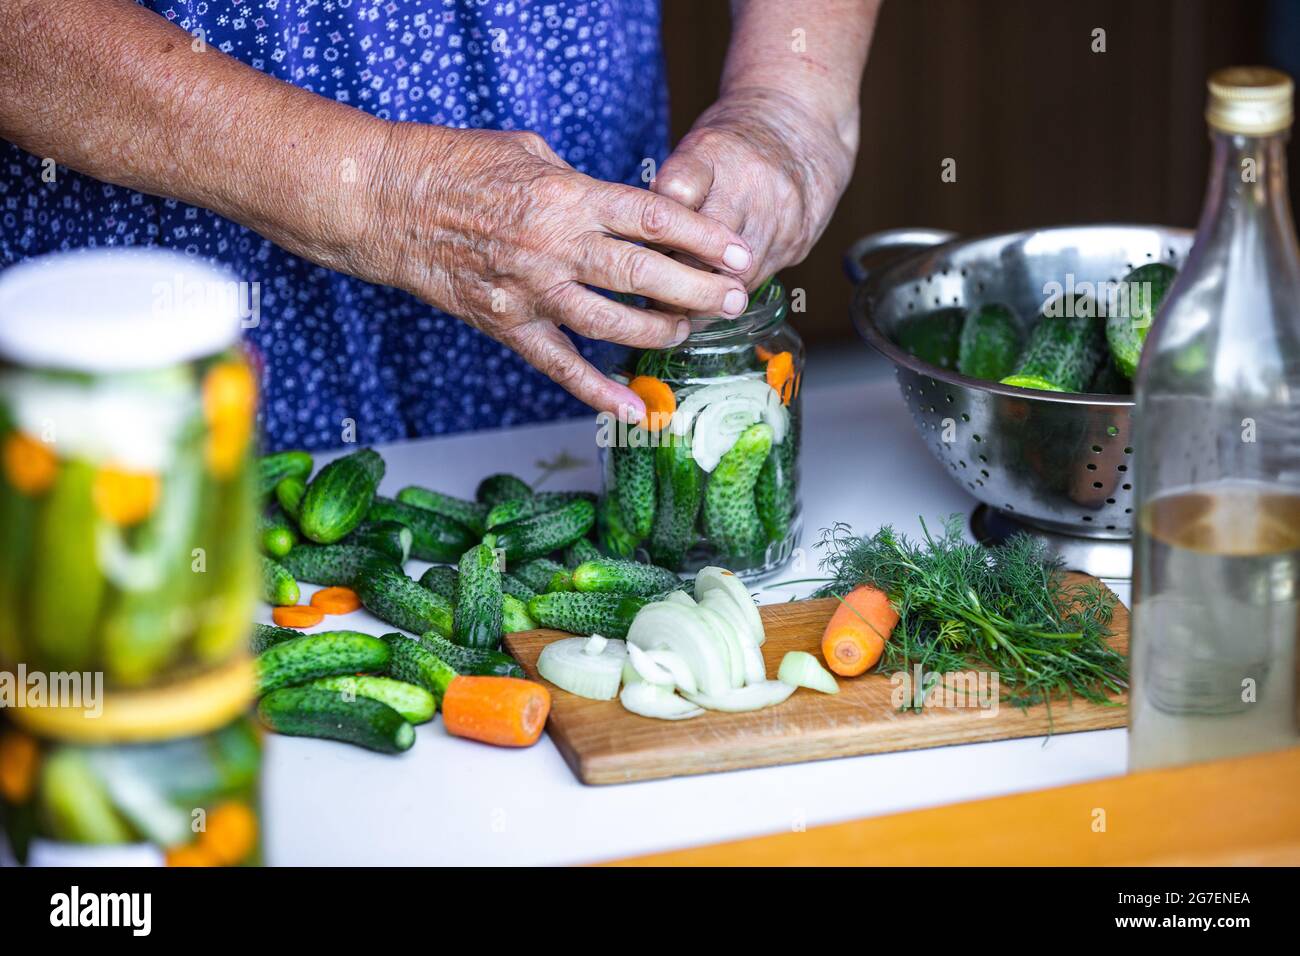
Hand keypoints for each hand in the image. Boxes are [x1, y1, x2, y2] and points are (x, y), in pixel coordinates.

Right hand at [359, 124, 753, 417]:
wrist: (386, 203)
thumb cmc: (456, 165)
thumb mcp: (530, 152)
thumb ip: (582, 184)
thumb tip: (620, 206)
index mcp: (567, 195)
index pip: (653, 217)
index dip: (704, 238)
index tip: (740, 252)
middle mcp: (554, 246)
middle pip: (644, 274)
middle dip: (698, 290)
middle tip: (735, 300)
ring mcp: (530, 290)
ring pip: (610, 323)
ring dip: (658, 333)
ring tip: (689, 333)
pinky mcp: (506, 324)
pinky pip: (559, 365)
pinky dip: (596, 392)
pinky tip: (632, 410)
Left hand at [652, 88, 856, 288]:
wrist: (798, 127)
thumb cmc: (731, 149)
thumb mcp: (696, 151)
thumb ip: (669, 194)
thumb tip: (637, 247)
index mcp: (712, 152)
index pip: (675, 193)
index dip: (657, 228)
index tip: (644, 248)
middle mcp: (749, 181)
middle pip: (704, 247)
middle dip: (678, 274)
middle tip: (657, 290)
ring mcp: (778, 212)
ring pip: (733, 275)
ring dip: (706, 291)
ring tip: (684, 296)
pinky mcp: (797, 239)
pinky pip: (758, 279)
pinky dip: (733, 288)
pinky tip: (720, 287)